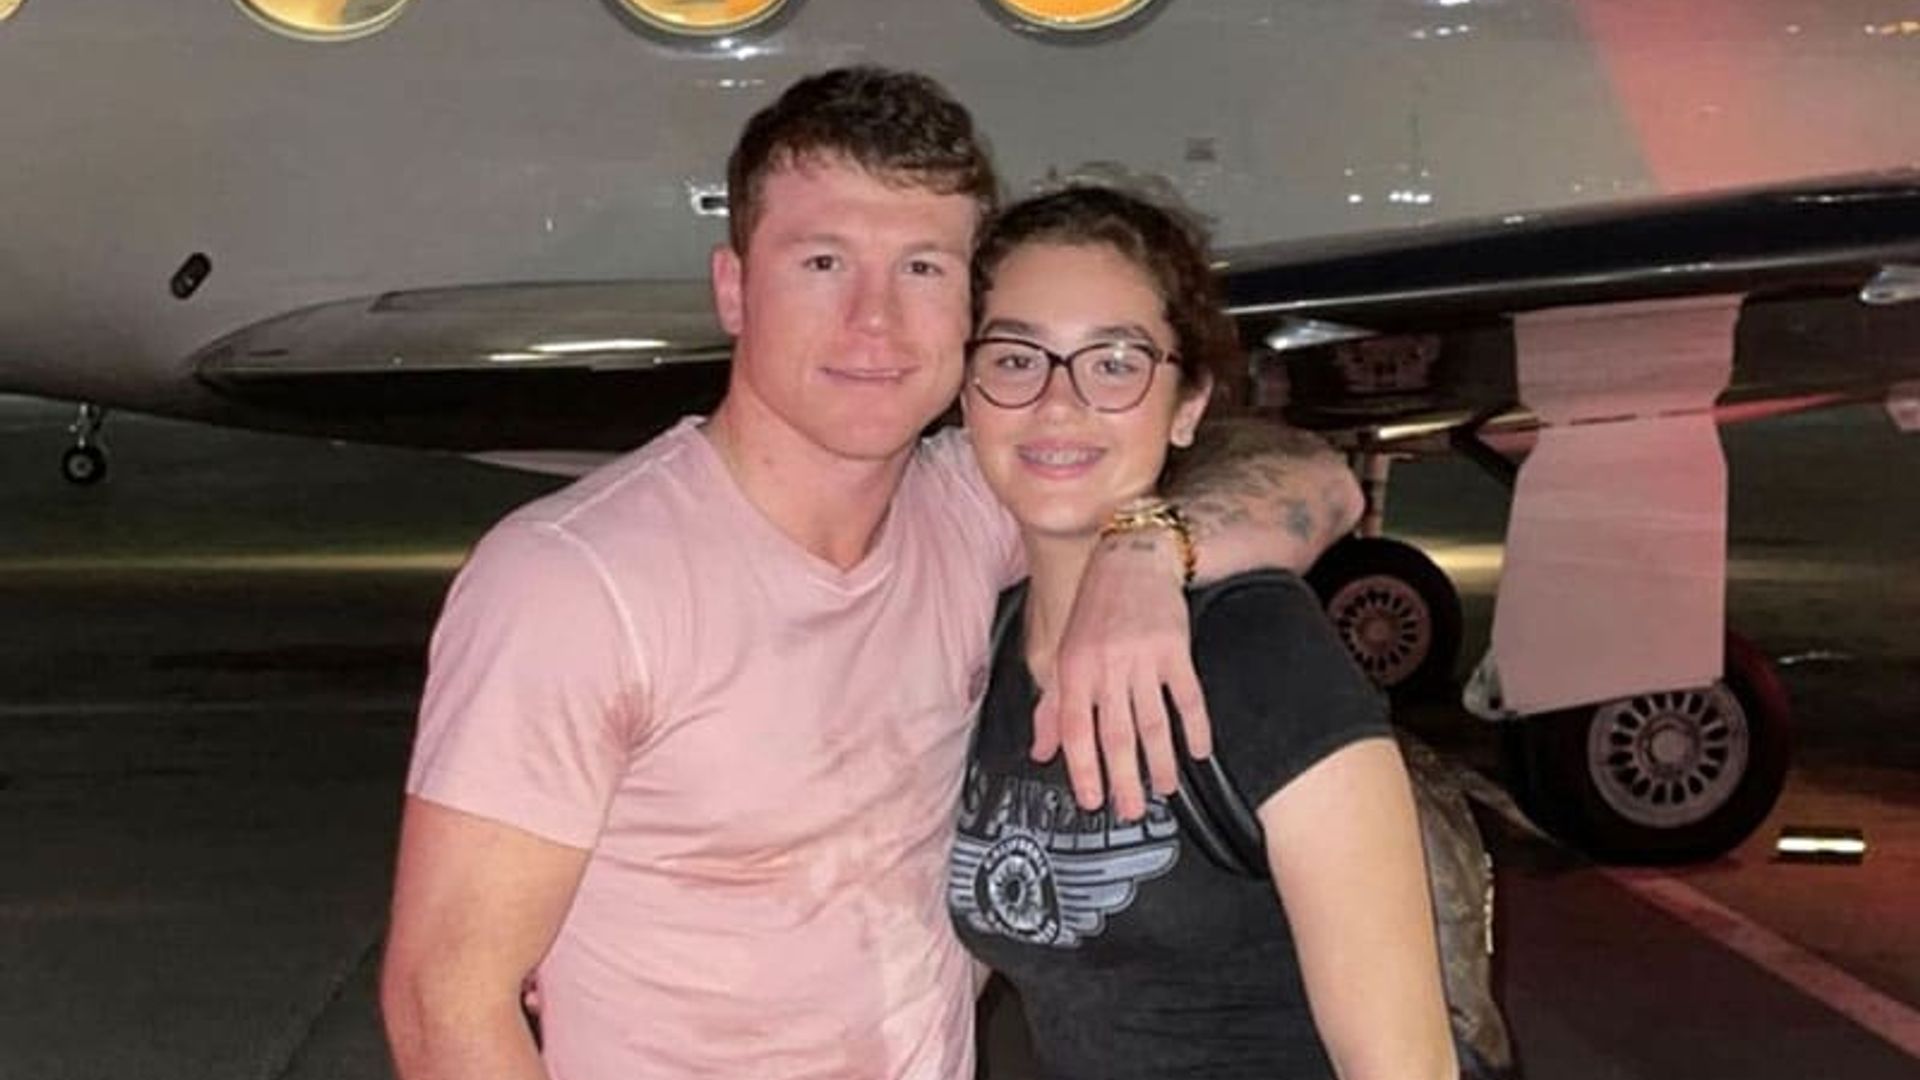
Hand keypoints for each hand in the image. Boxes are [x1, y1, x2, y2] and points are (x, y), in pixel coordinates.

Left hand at [1036, 529, 1211, 818]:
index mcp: (1073, 669)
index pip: (1077, 731)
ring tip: (1164, 789)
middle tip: (1130, 811)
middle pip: (1116, 734)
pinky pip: (1188, 696)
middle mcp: (1105, 666)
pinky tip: (1197, 752)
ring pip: (1152, 721)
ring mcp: (1141, 658)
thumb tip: (1042, 753)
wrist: (1133, 559)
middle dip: (1123, 778)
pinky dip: (1195, 727)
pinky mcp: (1174, 648)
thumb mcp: (1065, 653)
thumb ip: (1053, 707)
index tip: (1093, 801)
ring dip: (1159, 761)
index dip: (1084, 770)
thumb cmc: (1095, 610)